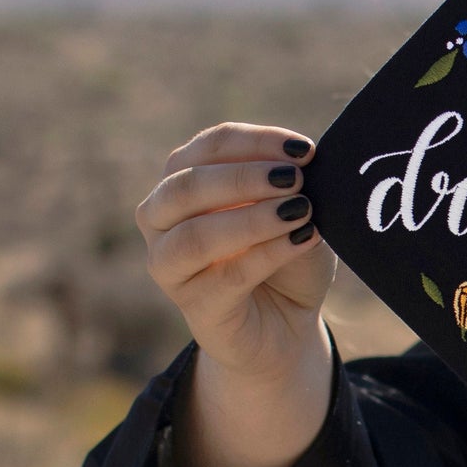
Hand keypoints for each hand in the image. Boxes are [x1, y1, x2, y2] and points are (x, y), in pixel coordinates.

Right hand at [136, 122, 334, 379]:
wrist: (288, 324)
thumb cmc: (287, 257)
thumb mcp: (296, 213)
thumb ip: (291, 188)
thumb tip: (303, 163)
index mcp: (185, 180)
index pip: (210, 147)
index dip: (256, 142)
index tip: (304, 150)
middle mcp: (162, 220)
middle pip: (187, 185)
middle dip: (245, 177)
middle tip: (296, 178)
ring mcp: (170, 266)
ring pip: (195, 235)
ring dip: (252, 218)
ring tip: (301, 210)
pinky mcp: (194, 307)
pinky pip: (226, 276)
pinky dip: (268, 253)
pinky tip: (303, 239)